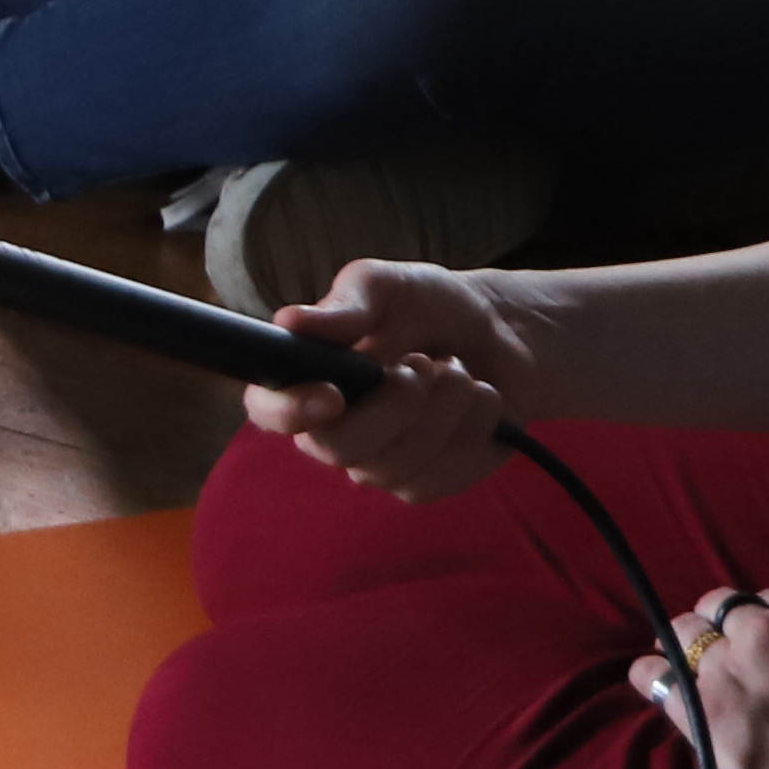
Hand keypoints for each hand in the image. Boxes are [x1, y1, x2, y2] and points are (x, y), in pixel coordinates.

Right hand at [244, 258, 537, 510]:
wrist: (499, 331)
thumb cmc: (428, 305)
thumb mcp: (385, 287)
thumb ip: (343, 307)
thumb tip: (289, 322)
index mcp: (310, 379)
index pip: (269, 411)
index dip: (289, 410)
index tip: (332, 393)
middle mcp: (335, 430)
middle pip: (339, 448)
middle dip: (394, 405)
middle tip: (425, 362)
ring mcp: (381, 464)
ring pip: (398, 466)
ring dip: (444, 408)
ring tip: (459, 370)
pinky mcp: (428, 481)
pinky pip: (443, 476)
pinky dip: (474, 429)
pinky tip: (481, 400)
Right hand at [628, 585, 768, 768]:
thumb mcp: (729, 768)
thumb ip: (699, 724)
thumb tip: (681, 696)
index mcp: (702, 707)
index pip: (651, 673)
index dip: (654, 671)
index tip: (661, 673)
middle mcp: (723, 660)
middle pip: (682, 629)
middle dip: (687, 638)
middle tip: (706, 650)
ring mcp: (763, 630)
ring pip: (722, 603)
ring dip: (726, 618)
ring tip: (745, 631)